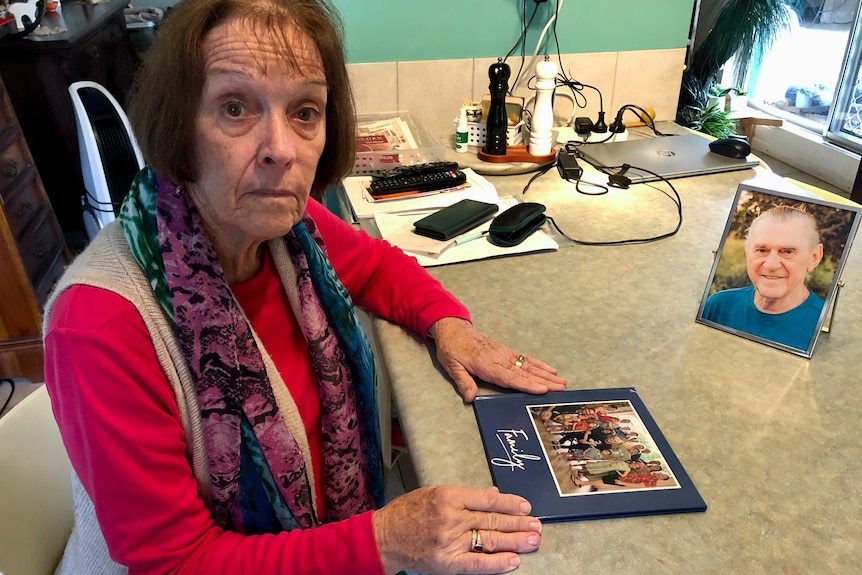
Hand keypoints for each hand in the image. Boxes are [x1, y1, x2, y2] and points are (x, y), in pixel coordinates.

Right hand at [372, 485, 541, 574]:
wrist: (383, 537)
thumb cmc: (407, 512)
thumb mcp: (434, 493)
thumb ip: (464, 495)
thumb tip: (493, 495)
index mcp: (448, 496)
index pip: (488, 500)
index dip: (510, 503)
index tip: (525, 507)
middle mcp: (451, 518)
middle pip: (493, 520)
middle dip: (518, 523)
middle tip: (537, 525)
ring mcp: (449, 541)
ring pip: (489, 540)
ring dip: (515, 541)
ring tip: (532, 540)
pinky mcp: (446, 563)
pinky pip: (477, 564)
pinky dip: (497, 563)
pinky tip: (513, 560)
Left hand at [429, 317, 566, 401]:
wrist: (453, 328)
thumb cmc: (451, 348)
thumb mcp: (452, 366)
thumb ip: (463, 382)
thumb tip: (470, 398)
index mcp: (486, 364)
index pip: (510, 377)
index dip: (527, 384)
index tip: (542, 389)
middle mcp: (499, 358)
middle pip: (525, 372)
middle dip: (544, 381)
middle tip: (562, 388)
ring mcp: (505, 354)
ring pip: (529, 366)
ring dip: (546, 374)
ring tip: (562, 381)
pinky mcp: (506, 352)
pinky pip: (525, 359)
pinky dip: (539, 364)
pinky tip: (550, 370)